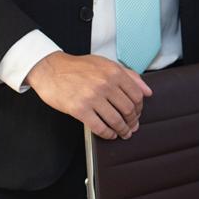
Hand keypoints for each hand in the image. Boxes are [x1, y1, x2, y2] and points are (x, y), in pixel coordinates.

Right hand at [25, 52, 152, 139]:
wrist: (50, 69)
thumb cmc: (78, 67)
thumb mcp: (106, 64)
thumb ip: (129, 76)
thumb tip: (148, 91)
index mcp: (114, 72)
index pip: (136, 94)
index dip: (140, 108)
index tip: (137, 114)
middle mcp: (105, 84)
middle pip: (128, 109)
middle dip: (132, 121)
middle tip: (132, 127)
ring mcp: (92, 97)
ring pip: (116, 120)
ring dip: (122, 130)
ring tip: (123, 133)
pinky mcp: (79, 109)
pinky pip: (99, 127)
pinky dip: (108, 134)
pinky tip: (110, 134)